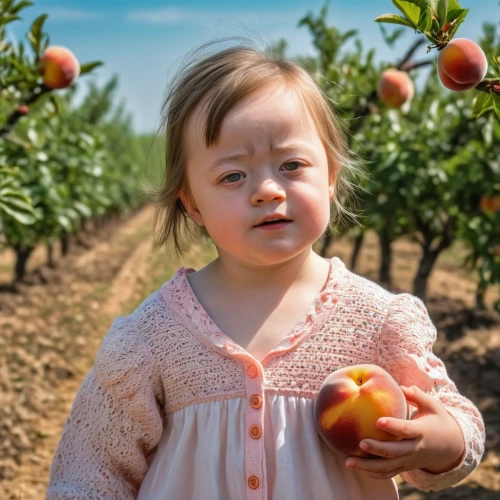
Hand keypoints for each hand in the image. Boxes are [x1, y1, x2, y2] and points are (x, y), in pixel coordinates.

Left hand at [345, 385, 464, 479]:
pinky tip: (359, 468)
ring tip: (348, 462)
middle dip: (377, 449)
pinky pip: (390, 473)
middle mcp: (415, 449)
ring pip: (388, 467)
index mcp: (422, 432)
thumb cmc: (437, 421)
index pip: (407, 430)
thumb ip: (417, 396)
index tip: (378, 421)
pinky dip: (375, 473)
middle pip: (395, 452)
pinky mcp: (405, 466)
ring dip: (368, 466)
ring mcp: (409, 460)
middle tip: (360, 443)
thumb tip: (401, 386)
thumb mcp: (433, 406)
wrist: (451, 448)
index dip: (393, 426)